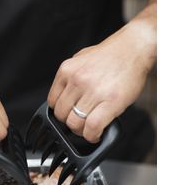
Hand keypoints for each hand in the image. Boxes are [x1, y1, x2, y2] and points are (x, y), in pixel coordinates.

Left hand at [47, 3, 155, 142]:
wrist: (133, 48)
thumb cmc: (110, 55)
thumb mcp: (80, 59)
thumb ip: (70, 76)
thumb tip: (64, 94)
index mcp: (67, 70)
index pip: (52, 101)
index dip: (60, 112)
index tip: (67, 114)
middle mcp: (77, 80)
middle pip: (61, 115)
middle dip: (69, 122)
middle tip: (79, 122)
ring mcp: (93, 91)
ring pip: (75, 123)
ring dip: (81, 131)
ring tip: (89, 128)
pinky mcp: (111, 102)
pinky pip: (93, 126)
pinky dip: (92, 135)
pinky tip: (96, 134)